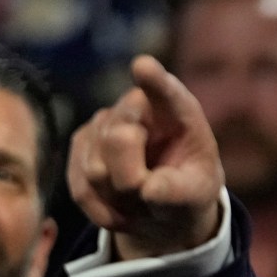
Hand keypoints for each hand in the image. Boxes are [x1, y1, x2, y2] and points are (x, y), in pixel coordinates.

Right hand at [67, 55, 225, 259]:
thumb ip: (179, 192)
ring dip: (120, 199)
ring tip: (141, 201)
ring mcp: (103, 123)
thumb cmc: (186, 190)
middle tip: (151, 195)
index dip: (154, 80)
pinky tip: (121, 207)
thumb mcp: (196, 196)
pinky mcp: (81, 146)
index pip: (165, 92)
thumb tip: (148, 190)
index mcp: (177, 112)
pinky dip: (103, 210)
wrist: (162, 205)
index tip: (144, 66)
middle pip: (117, 142)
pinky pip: (82, 189)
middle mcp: (136, 107)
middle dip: (132, 179)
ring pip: (96, 170)